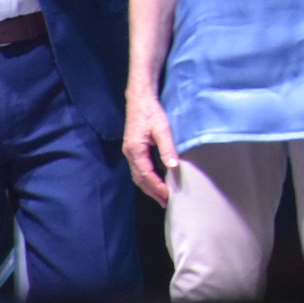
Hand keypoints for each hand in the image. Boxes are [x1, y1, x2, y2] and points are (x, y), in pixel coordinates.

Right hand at [122, 90, 178, 204]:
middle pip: (140, 179)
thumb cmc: (151, 112)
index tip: (169, 196)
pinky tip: (156, 181)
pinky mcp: (133, 149)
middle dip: (152, 192)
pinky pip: (139, 169)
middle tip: (166, 203)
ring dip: (149, 187)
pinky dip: (147, 178)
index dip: (157, 187)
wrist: (139, 99)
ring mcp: (130, 152)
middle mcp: (129, 154)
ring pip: (138, 175)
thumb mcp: (162, 128)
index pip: (146, 175)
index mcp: (135, 150)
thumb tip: (173, 167)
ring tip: (162, 197)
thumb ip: (167, 148)